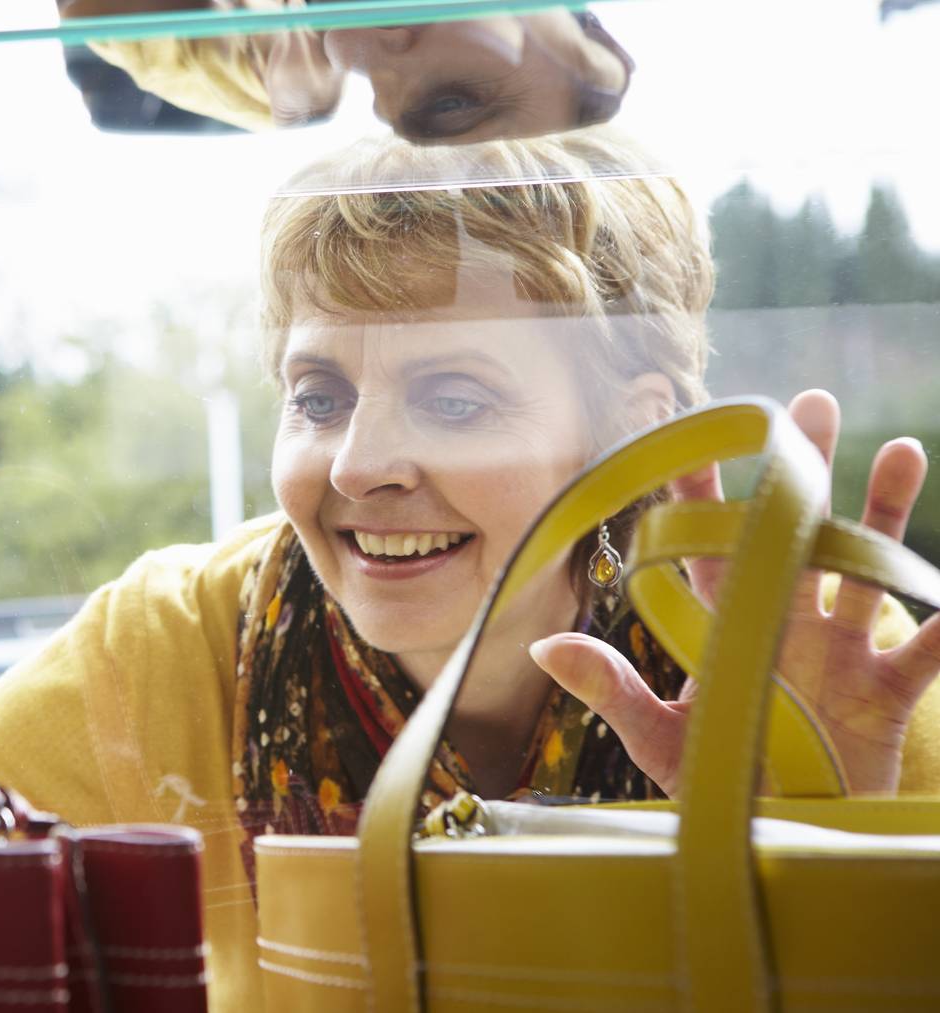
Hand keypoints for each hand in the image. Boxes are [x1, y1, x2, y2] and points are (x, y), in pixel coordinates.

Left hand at [531, 390, 939, 795]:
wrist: (777, 837)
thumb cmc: (715, 784)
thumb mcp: (658, 740)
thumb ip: (610, 690)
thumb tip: (543, 647)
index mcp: (728, 624)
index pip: (710, 543)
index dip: (701, 490)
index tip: (695, 430)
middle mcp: (786, 622)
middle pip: (796, 533)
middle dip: (805, 471)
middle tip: (809, 404)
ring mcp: (839, 653)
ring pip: (864, 568)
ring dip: (881, 514)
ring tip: (899, 449)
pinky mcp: (884, 696)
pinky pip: (926, 653)